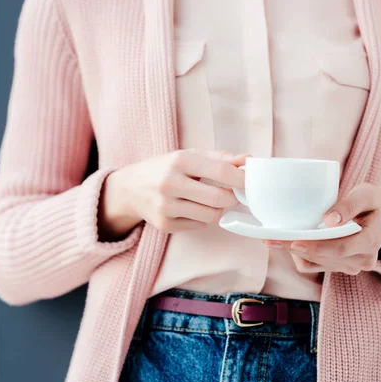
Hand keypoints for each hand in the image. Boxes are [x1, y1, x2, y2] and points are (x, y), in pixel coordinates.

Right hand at [99, 149, 248, 238]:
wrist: (129, 188)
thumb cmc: (164, 168)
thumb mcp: (188, 156)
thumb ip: (220, 158)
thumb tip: (249, 159)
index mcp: (179, 161)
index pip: (221, 172)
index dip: (242, 179)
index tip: (251, 182)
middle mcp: (170, 183)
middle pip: (219, 199)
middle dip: (233, 198)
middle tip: (234, 194)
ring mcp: (166, 207)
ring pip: (211, 216)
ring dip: (218, 209)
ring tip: (212, 200)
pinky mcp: (164, 225)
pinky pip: (198, 225)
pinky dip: (202, 218)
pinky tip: (192, 208)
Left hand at [263, 183, 380, 274]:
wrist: (379, 214)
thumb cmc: (371, 201)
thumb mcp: (365, 195)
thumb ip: (349, 205)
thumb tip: (331, 220)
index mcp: (370, 242)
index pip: (341, 248)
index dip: (316, 247)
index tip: (294, 242)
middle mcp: (362, 260)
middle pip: (323, 257)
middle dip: (296, 248)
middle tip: (270, 239)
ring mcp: (350, 266)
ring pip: (315, 263)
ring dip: (294, 252)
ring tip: (273, 239)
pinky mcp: (338, 267)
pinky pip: (312, 266)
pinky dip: (299, 255)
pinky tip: (288, 241)